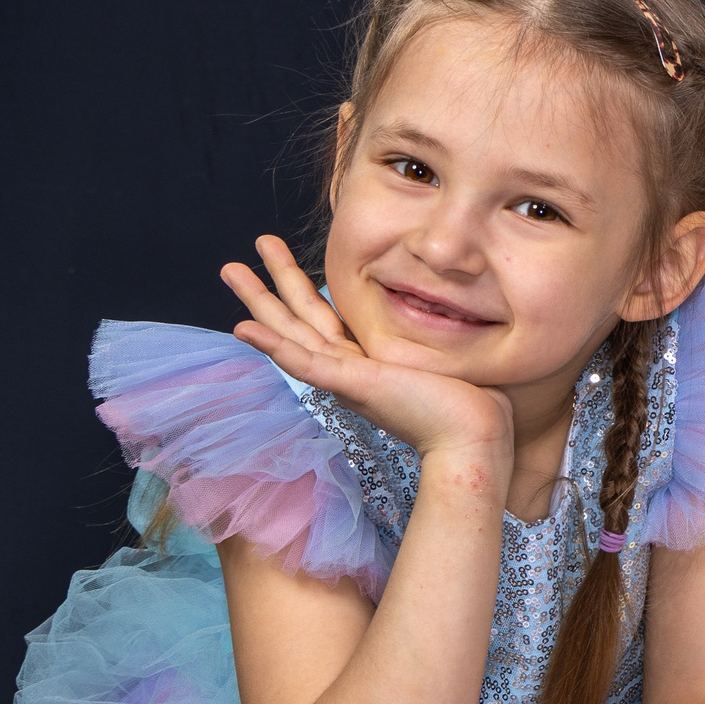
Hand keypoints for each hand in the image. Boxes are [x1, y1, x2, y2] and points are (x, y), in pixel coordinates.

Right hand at [220, 236, 510, 457]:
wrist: (475, 439)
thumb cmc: (470, 406)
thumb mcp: (439, 362)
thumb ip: (427, 345)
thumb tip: (445, 321)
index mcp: (366, 364)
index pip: (323, 323)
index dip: (300, 295)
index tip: (281, 271)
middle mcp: (348, 369)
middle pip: (297, 321)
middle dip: (266, 289)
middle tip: (231, 264)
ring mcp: (346, 377)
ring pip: (292, 331)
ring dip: (259, 302)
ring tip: (229, 269)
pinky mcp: (353, 383)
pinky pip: (305, 361)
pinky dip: (273, 346)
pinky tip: (243, 329)